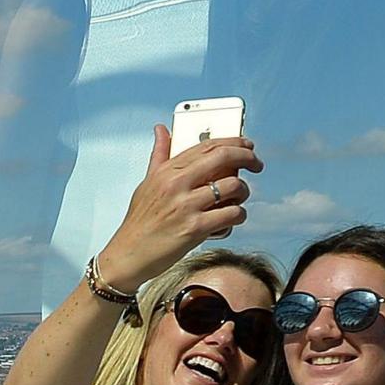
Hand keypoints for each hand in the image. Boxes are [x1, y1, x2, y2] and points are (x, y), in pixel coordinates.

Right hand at [95, 126, 265, 293]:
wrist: (128, 255)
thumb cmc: (139, 222)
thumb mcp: (147, 183)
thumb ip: (159, 155)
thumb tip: (161, 130)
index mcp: (167, 170)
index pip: (207, 145)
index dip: (233, 141)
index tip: (246, 146)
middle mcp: (177, 183)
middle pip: (224, 157)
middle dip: (248, 157)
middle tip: (256, 164)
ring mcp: (186, 206)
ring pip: (234, 187)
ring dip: (244, 193)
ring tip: (238, 200)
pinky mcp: (195, 228)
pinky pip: (232, 215)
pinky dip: (238, 216)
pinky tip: (231, 220)